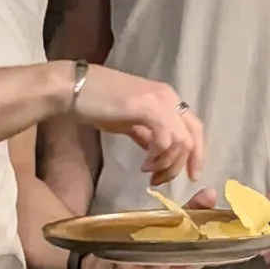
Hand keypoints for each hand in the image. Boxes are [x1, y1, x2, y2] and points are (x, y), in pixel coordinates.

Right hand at [80, 70, 205, 185]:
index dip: (196, 155)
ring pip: (181, 140)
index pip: (194, 128)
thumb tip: (156, 152)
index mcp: (167, 98)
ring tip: (148, 172)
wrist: (72, 88)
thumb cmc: (96, 103)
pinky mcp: (145, 107)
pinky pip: (165, 138)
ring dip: (167, 163)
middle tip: (164, 180)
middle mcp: (168, 97)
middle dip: (183, 164)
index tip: (188, 177)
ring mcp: (158, 100)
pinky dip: (158, 156)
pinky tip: (143, 163)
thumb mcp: (128, 122)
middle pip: (194, 135)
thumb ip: (146, 135)